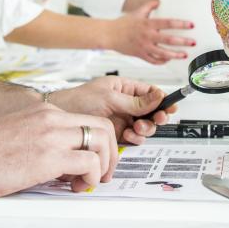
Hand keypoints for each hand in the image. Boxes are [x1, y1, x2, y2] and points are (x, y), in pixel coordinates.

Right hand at [0, 101, 117, 197]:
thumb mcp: (20, 136)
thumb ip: (45, 141)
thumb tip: (66, 162)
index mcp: (45, 113)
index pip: (89, 120)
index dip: (100, 144)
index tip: (95, 163)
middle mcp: (52, 119)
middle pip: (104, 128)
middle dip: (110, 154)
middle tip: (102, 175)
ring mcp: (52, 136)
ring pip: (102, 142)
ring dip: (103, 167)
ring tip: (87, 183)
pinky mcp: (49, 157)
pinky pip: (89, 162)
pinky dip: (92, 177)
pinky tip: (77, 186)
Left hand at [49, 76, 174, 144]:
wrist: (59, 119)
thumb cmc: (78, 100)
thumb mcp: (109, 98)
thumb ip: (135, 102)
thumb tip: (159, 96)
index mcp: (125, 88)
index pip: (150, 92)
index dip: (162, 99)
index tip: (169, 107)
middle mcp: (125, 104)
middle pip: (151, 111)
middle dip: (156, 116)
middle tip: (158, 119)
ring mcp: (122, 119)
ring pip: (144, 126)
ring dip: (145, 129)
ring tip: (137, 128)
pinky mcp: (116, 134)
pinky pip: (134, 138)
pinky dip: (135, 139)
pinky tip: (129, 136)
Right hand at [108, 0, 195, 63]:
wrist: (109, 35)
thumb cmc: (123, 23)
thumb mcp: (137, 11)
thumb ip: (149, 5)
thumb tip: (160, 0)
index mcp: (147, 24)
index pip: (167, 23)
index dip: (181, 24)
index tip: (191, 25)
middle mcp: (147, 36)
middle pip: (168, 40)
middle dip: (183, 42)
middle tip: (193, 42)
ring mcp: (144, 47)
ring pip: (162, 54)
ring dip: (175, 55)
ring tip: (185, 55)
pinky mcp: (140, 55)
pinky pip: (154, 61)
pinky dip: (162, 61)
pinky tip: (169, 60)